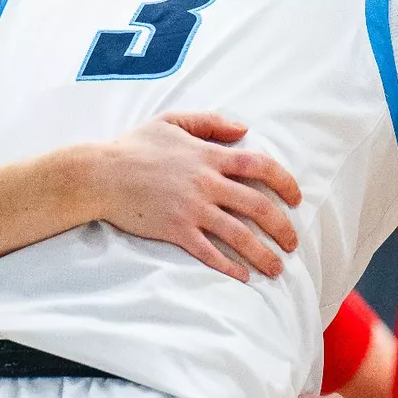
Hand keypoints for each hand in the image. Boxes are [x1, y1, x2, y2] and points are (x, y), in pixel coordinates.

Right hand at [87, 112, 301, 281]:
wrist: (101, 174)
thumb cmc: (134, 146)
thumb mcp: (172, 121)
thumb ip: (210, 122)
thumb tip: (243, 128)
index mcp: (209, 156)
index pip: (260, 166)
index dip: (285, 182)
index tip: (296, 198)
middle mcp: (207, 183)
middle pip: (258, 206)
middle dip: (282, 227)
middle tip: (293, 242)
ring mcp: (192, 209)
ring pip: (239, 235)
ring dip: (263, 254)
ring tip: (277, 268)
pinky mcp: (176, 231)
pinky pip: (210, 253)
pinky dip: (230, 266)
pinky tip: (244, 276)